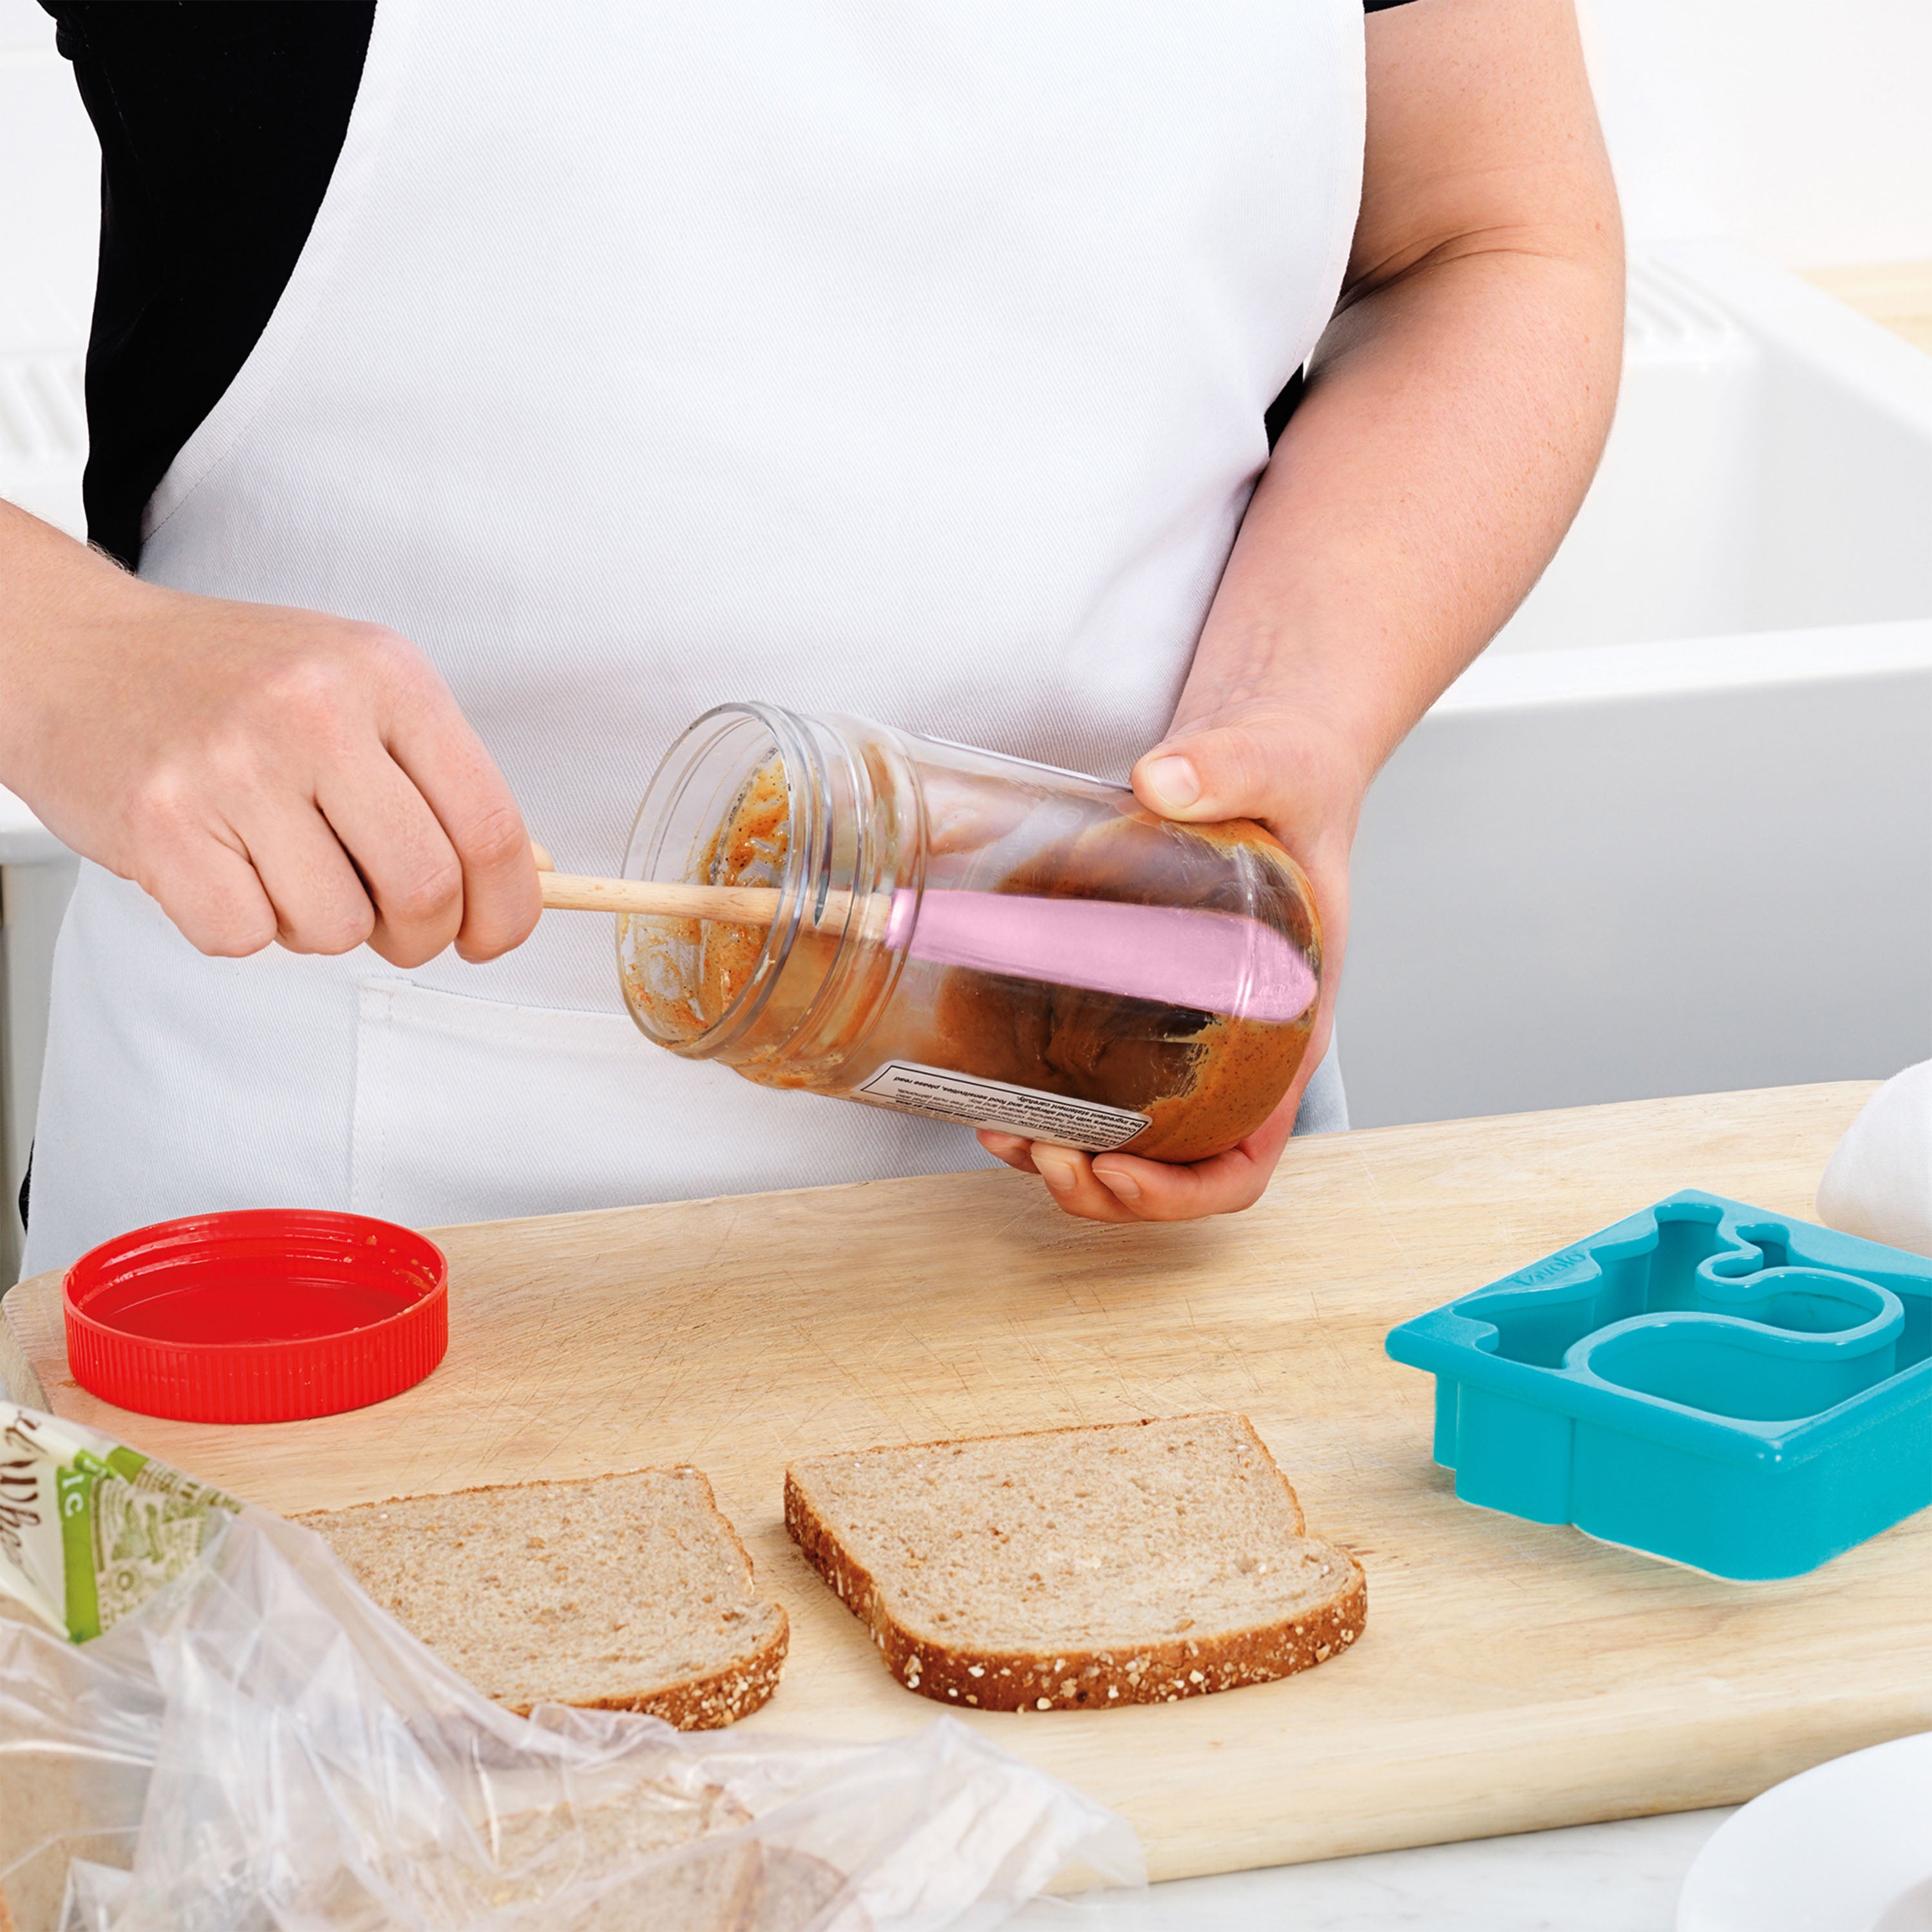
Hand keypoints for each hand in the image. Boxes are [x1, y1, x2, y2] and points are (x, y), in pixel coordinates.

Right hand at [0, 501, 538, 965]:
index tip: (492, 936)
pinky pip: (246, 938)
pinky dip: (242, 925)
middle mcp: (315, 710)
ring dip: (318, 924)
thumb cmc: (226, 682)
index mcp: (387, 674)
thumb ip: (438, 778)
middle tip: (393, 925)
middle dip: (420, 935)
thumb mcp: (356, 688)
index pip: (489, 826)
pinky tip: (222, 865)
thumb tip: (518, 880)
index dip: (506, 907)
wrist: (75, 650)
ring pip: (335, 926)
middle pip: (424, 888)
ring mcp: (235, 765)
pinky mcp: (161, 823)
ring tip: (281, 864)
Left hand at [979, 705, 1361, 1222]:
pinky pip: (1094, 1080)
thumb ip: (1232, 766)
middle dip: (1099, 1186)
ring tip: (1000, 1132)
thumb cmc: (1295, 776)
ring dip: (1062, 1155)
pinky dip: (1044, 1101)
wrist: (1265, 749)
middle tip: (1034, 1149)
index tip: (1112, 1165)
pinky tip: (991, 1085)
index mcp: (1286, 1030)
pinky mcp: (1134, 1001)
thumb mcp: (1277, 766)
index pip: (1247, 1156)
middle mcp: (1235, 1049)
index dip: (1181, 1190)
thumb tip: (1164, 779)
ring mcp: (1181, 1032)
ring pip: (1127, 1137)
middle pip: (1173, 1168)